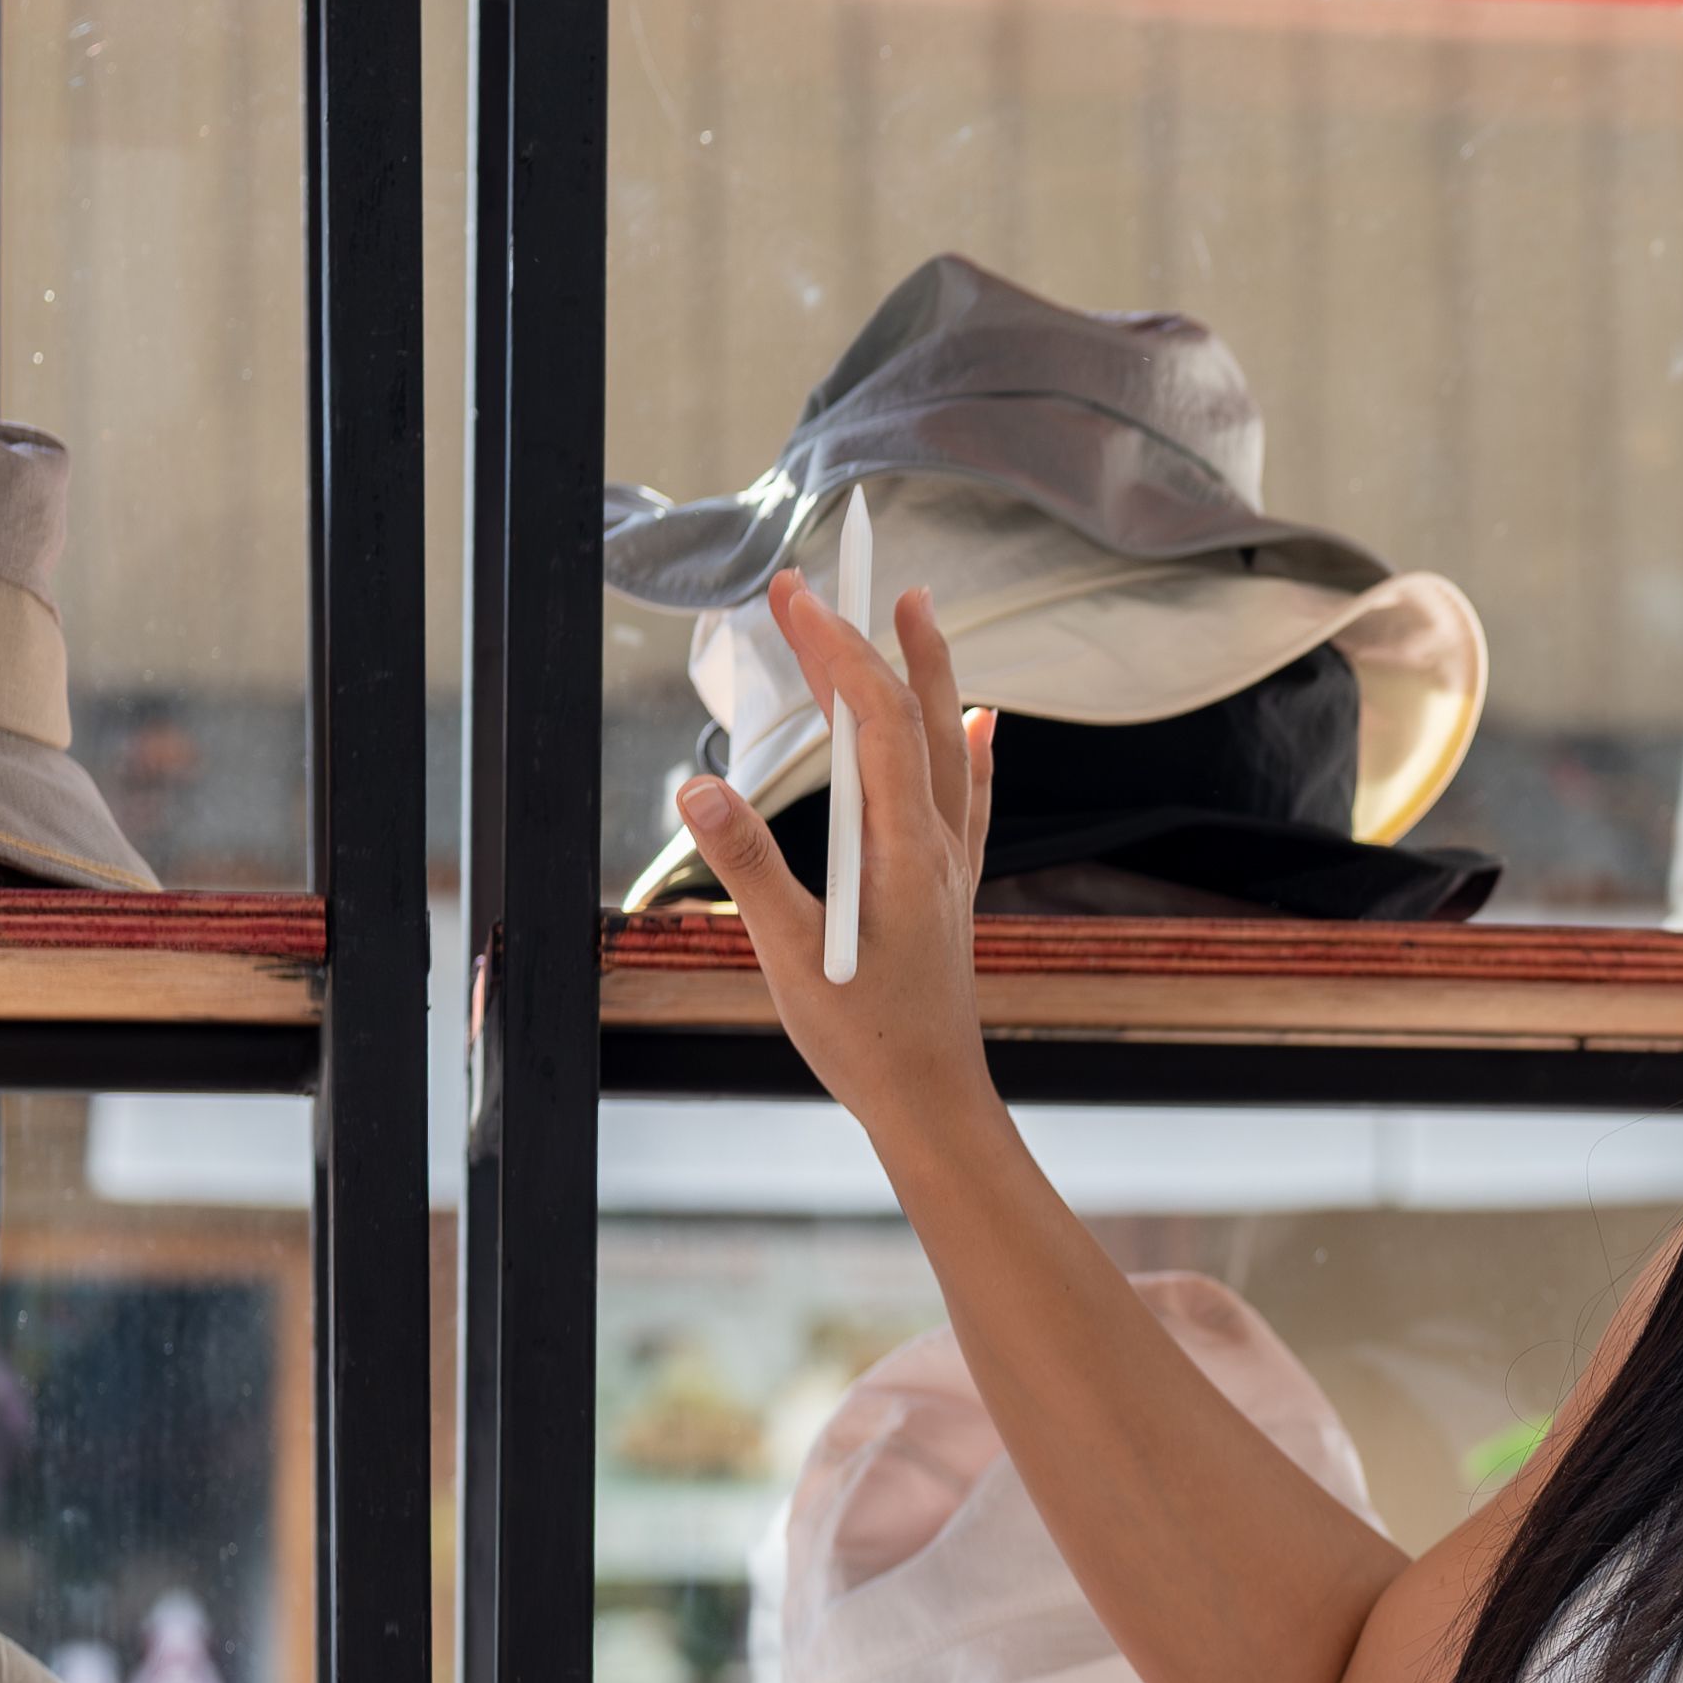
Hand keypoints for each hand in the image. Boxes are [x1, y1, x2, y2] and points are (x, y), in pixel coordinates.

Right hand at [671, 571, 1002, 1145]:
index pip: (872, 721)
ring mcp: (951, 862)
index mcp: (901, 848)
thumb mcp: (788, 954)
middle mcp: (937, 843)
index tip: (794, 596)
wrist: (932, 1098)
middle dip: (866, 641)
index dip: (834, 650)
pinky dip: (970, 746)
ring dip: (926, 672)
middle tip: (820, 584)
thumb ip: (750, 869)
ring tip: (913, 607)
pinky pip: (968, 796)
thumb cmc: (864, 1037)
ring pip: (946, 743)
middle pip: (911, 715)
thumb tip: (699, 791)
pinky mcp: (951, 887)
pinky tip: (983, 722)